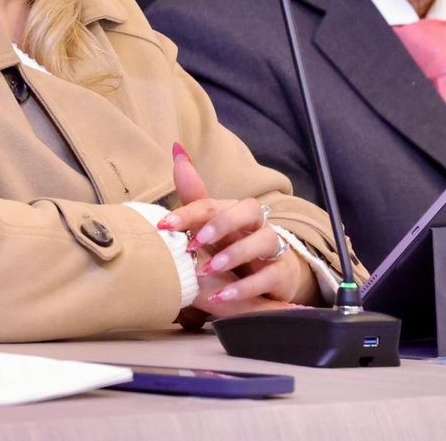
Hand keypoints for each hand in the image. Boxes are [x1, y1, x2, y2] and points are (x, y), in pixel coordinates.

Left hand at [156, 144, 313, 317]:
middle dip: (221, 223)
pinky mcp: (282, 274)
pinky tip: (222, 297)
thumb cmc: (233, 244)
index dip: (188, 212)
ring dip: (235, 254)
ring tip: (208, 269)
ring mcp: (273, 248)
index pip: (212, 203)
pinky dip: (245, 288)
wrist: (271, 275)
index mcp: (234, 211)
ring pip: (264, 241)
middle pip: (248, 209)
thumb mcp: (211, 224)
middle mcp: (256, 225)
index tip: (164, 225)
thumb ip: (193, 195)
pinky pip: (269, 277)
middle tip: (195, 242)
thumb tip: (177, 149)